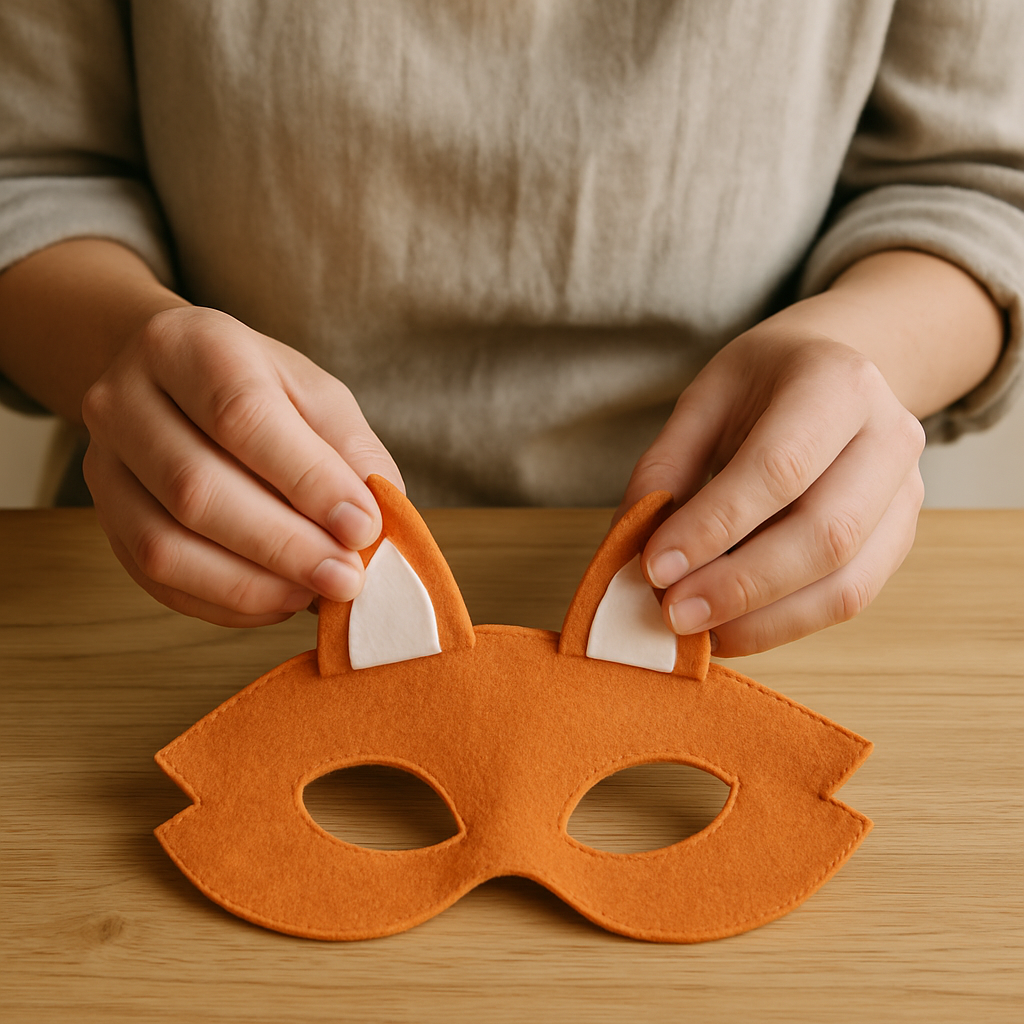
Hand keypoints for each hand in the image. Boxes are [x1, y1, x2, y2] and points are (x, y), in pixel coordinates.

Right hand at [82, 306, 401, 625]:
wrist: (174, 384)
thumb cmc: (259, 388)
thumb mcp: (314, 394)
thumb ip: (349, 449)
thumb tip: (375, 520)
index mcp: (188, 345)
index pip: (242, 416)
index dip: (307, 480)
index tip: (362, 527)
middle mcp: (125, 400)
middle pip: (195, 489)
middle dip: (283, 545)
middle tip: (347, 578)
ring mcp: (102, 464)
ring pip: (163, 545)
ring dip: (252, 584)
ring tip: (315, 594)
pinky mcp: (104, 518)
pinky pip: (155, 580)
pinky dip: (225, 601)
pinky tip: (279, 599)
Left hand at [620, 327, 925, 656]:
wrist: (837, 374)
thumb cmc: (764, 385)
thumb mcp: (703, 401)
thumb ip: (665, 467)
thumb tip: (632, 547)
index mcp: (837, 383)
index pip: (778, 468)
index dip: (713, 527)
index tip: (655, 567)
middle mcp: (889, 438)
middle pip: (824, 534)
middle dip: (740, 586)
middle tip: (673, 612)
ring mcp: (906, 493)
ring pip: (846, 583)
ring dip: (765, 621)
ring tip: (699, 630)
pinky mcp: (899, 540)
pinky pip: (849, 598)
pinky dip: (786, 624)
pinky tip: (733, 626)